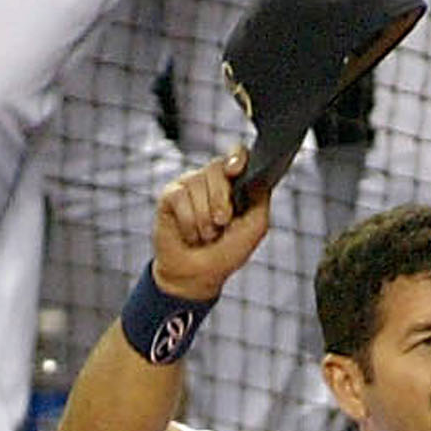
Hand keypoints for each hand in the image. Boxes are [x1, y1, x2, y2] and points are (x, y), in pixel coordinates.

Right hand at [152, 152, 272, 304]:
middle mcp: (211, 180)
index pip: (237, 154)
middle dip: (221, 200)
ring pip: (197, 184)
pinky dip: (188, 222)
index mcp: (234, 184)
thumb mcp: (254, 228)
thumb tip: (259, 176)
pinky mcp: (170, 195)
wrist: (198, 276)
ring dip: (204, 219)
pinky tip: (189, 234)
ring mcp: (189, 185)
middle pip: (216, 168)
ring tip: (205, 235)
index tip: (235, 170)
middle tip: (221, 223)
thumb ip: (260, 200)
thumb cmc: (227, 252)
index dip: (236, 157)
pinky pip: (180, 197)